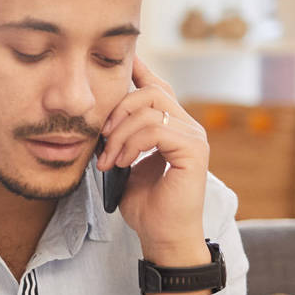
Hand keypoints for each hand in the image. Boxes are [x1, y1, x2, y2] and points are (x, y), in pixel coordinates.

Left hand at [96, 58, 209, 264]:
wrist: (160, 234)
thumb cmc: (144, 204)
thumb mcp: (123, 163)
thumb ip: (120, 137)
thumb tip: (100, 118)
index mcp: (171, 125)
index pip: (156, 87)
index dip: (138, 71)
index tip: (119, 61)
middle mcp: (187, 126)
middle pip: (151, 91)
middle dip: (118, 110)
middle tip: (102, 138)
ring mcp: (193, 137)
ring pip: (151, 109)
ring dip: (120, 133)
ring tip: (109, 160)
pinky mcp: (194, 151)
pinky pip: (157, 130)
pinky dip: (132, 144)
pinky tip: (121, 162)